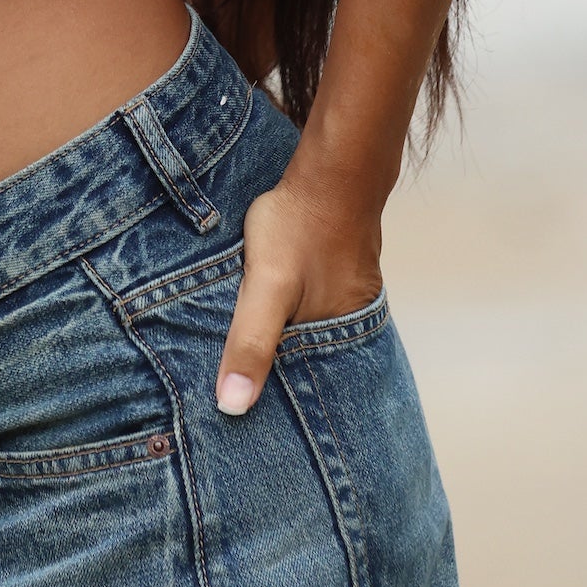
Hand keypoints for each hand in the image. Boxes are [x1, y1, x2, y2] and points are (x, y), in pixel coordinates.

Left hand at [214, 165, 384, 416]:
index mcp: (343, 333)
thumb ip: (251, 342)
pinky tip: (277, 304)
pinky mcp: (341, 263)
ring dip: (288, 338)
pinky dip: (295, 308)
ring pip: (314, 326)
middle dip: (284, 373)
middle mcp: (354, 316)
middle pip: (313, 356)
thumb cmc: (300, 225)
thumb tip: (232, 406)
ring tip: (255, 353)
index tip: (248, 419)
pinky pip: (316, 298)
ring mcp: (351, 287)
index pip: (311, 386)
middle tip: (244, 391)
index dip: (281, 401)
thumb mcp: (267, 288)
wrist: (333, 167)